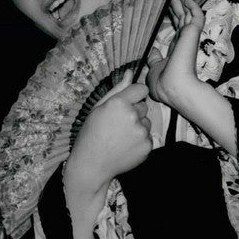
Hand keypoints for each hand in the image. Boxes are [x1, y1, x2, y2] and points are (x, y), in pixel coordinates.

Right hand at [66, 72, 151, 195]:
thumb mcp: (98, 108)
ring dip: (137, 127)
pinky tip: (125, 146)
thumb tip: (130, 73)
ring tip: (120, 137)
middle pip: (144, 106)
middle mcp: (133, 115)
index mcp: (119, 103)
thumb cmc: (91, 135)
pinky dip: (139, 141)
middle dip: (134, 112)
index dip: (134, 95)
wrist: (91, 165)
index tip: (126, 103)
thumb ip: (117, 90)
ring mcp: (142, 132)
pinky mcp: (147, 146)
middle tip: (117, 124)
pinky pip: (148, 137)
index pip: (141, 89)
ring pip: (147, 122)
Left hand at [145, 0, 205, 111]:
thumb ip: (154, 58)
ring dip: (184, 0)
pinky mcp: (193, 33)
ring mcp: (189, 37)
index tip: (166, 8)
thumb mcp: (154, 69)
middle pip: (182, 18)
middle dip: (177, 5)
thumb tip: (152, 51)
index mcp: (176, 49)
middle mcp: (184, 41)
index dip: (172, 17)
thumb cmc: (163, 84)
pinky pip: (195, 14)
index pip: (175, 29)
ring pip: (189, 13)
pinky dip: (191, 4)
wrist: (174, 88)